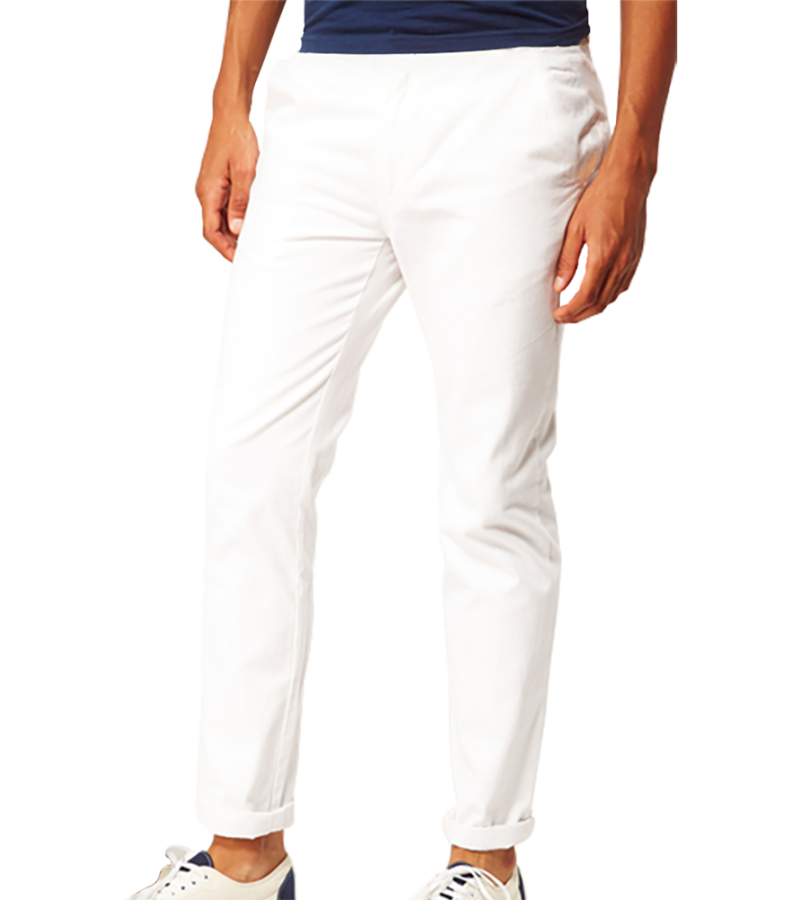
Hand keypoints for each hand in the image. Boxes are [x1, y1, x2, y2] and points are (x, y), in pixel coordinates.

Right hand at [194, 111, 259, 261]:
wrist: (230, 114)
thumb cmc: (237, 138)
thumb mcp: (245, 172)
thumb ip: (240, 202)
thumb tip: (236, 229)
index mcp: (208, 192)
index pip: (210, 231)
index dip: (224, 249)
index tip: (239, 260)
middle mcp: (204, 192)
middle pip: (213, 229)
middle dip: (229, 245)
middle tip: (250, 255)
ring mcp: (209, 187)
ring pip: (218, 219)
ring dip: (232, 232)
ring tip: (251, 241)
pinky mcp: (216, 182)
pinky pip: (221, 207)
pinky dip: (232, 218)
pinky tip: (247, 221)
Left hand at [552, 162, 649, 324]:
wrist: (630, 179)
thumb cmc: (600, 198)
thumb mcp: (575, 227)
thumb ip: (567, 259)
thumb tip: (559, 287)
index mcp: (604, 255)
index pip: (586, 296)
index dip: (571, 310)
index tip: (557, 315)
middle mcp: (621, 262)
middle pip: (600, 302)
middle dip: (580, 315)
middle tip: (564, 318)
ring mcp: (632, 260)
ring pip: (613, 297)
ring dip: (594, 308)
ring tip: (577, 310)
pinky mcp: (637, 255)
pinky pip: (623, 285)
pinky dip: (609, 296)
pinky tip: (598, 295)